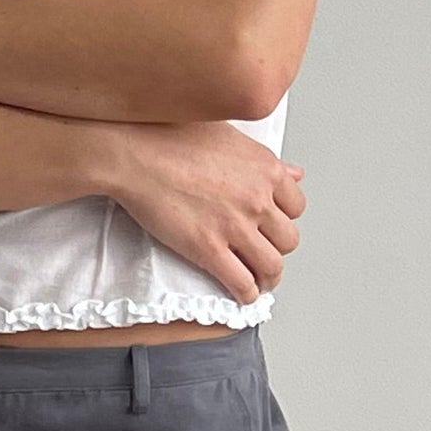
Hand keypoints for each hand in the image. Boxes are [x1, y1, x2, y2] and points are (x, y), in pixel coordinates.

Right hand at [103, 120, 307, 307]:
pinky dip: (246, 294)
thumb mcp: (229, 136)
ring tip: (259, 279)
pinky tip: (241, 293)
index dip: (284, 218)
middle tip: (263, 251)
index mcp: (265, 169)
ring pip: (272, 266)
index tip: (273, 225)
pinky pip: (242, 283)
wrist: (134, 153)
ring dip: (267, 277)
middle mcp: (257, 198)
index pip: (296, 206)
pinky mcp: (209, 249)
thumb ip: (263, 160)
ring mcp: (235, 226)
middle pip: (288, 239)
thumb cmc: (172, 136)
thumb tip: (292, 173)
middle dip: (277, 248)